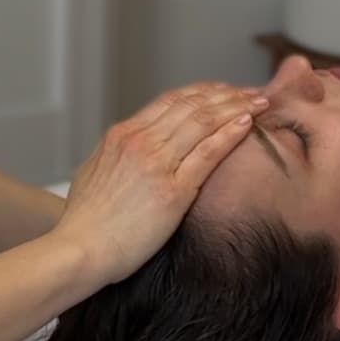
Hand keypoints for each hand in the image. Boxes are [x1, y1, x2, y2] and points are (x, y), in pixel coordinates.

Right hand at [54, 83, 268, 289]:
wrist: (80, 249)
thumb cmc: (85, 220)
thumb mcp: (94, 171)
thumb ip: (117, 153)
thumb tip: (129, 146)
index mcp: (122, 135)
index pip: (171, 101)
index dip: (203, 92)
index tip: (224, 91)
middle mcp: (140, 141)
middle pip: (192, 105)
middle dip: (227, 94)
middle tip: (252, 91)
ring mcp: (157, 163)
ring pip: (204, 122)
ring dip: (236, 107)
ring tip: (260, 102)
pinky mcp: (173, 191)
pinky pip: (208, 153)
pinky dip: (230, 134)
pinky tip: (248, 124)